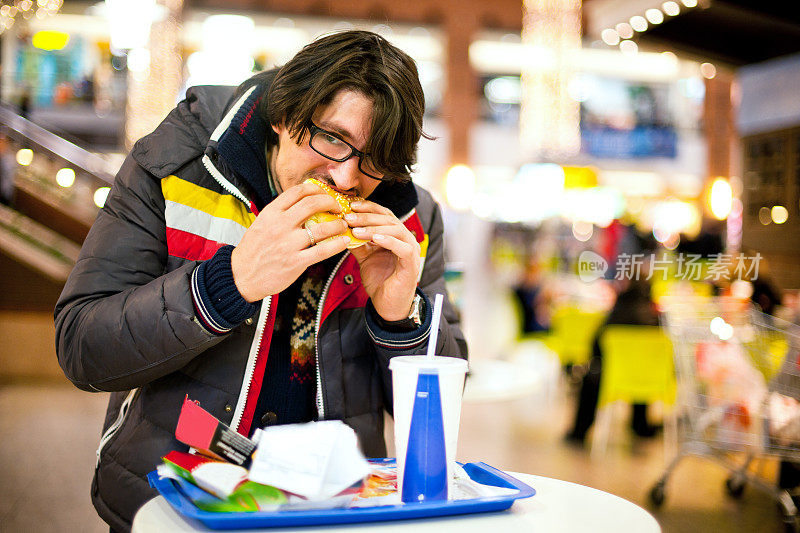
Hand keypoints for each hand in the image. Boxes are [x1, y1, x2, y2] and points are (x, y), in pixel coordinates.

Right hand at [231, 182, 350, 301]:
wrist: (241, 276)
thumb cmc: (253, 249)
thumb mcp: (262, 223)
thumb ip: (280, 212)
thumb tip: (303, 201)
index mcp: (271, 212)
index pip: (298, 191)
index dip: (317, 189)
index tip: (325, 194)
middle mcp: (280, 225)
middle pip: (313, 204)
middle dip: (331, 202)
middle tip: (338, 208)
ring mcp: (288, 244)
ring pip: (322, 227)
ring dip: (338, 224)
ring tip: (343, 225)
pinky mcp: (295, 262)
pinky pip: (322, 251)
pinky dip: (337, 245)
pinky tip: (344, 242)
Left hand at [345, 200, 420, 320]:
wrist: (388, 305)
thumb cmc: (380, 281)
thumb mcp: (365, 258)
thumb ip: (358, 242)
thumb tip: (342, 228)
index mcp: (395, 235)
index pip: (383, 214)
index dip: (368, 208)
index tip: (350, 205)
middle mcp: (405, 239)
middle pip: (388, 219)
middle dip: (367, 216)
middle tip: (348, 216)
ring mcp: (410, 250)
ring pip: (395, 230)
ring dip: (374, 228)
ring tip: (356, 229)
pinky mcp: (411, 263)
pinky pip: (402, 247)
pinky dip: (389, 240)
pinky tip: (375, 238)